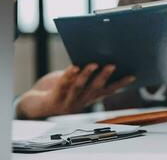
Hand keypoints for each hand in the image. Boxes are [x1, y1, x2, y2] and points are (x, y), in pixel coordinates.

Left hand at [16, 64, 134, 118]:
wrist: (34, 108)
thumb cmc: (56, 92)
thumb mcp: (74, 83)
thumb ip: (84, 75)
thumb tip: (96, 57)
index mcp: (87, 98)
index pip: (107, 91)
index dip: (120, 84)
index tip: (132, 76)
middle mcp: (80, 102)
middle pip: (95, 89)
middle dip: (105, 76)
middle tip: (113, 65)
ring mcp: (68, 102)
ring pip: (80, 88)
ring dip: (88, 76)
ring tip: (94, 63)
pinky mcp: (54, 100)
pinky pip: (62, 86)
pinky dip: (69, 76)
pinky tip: (74, 67)